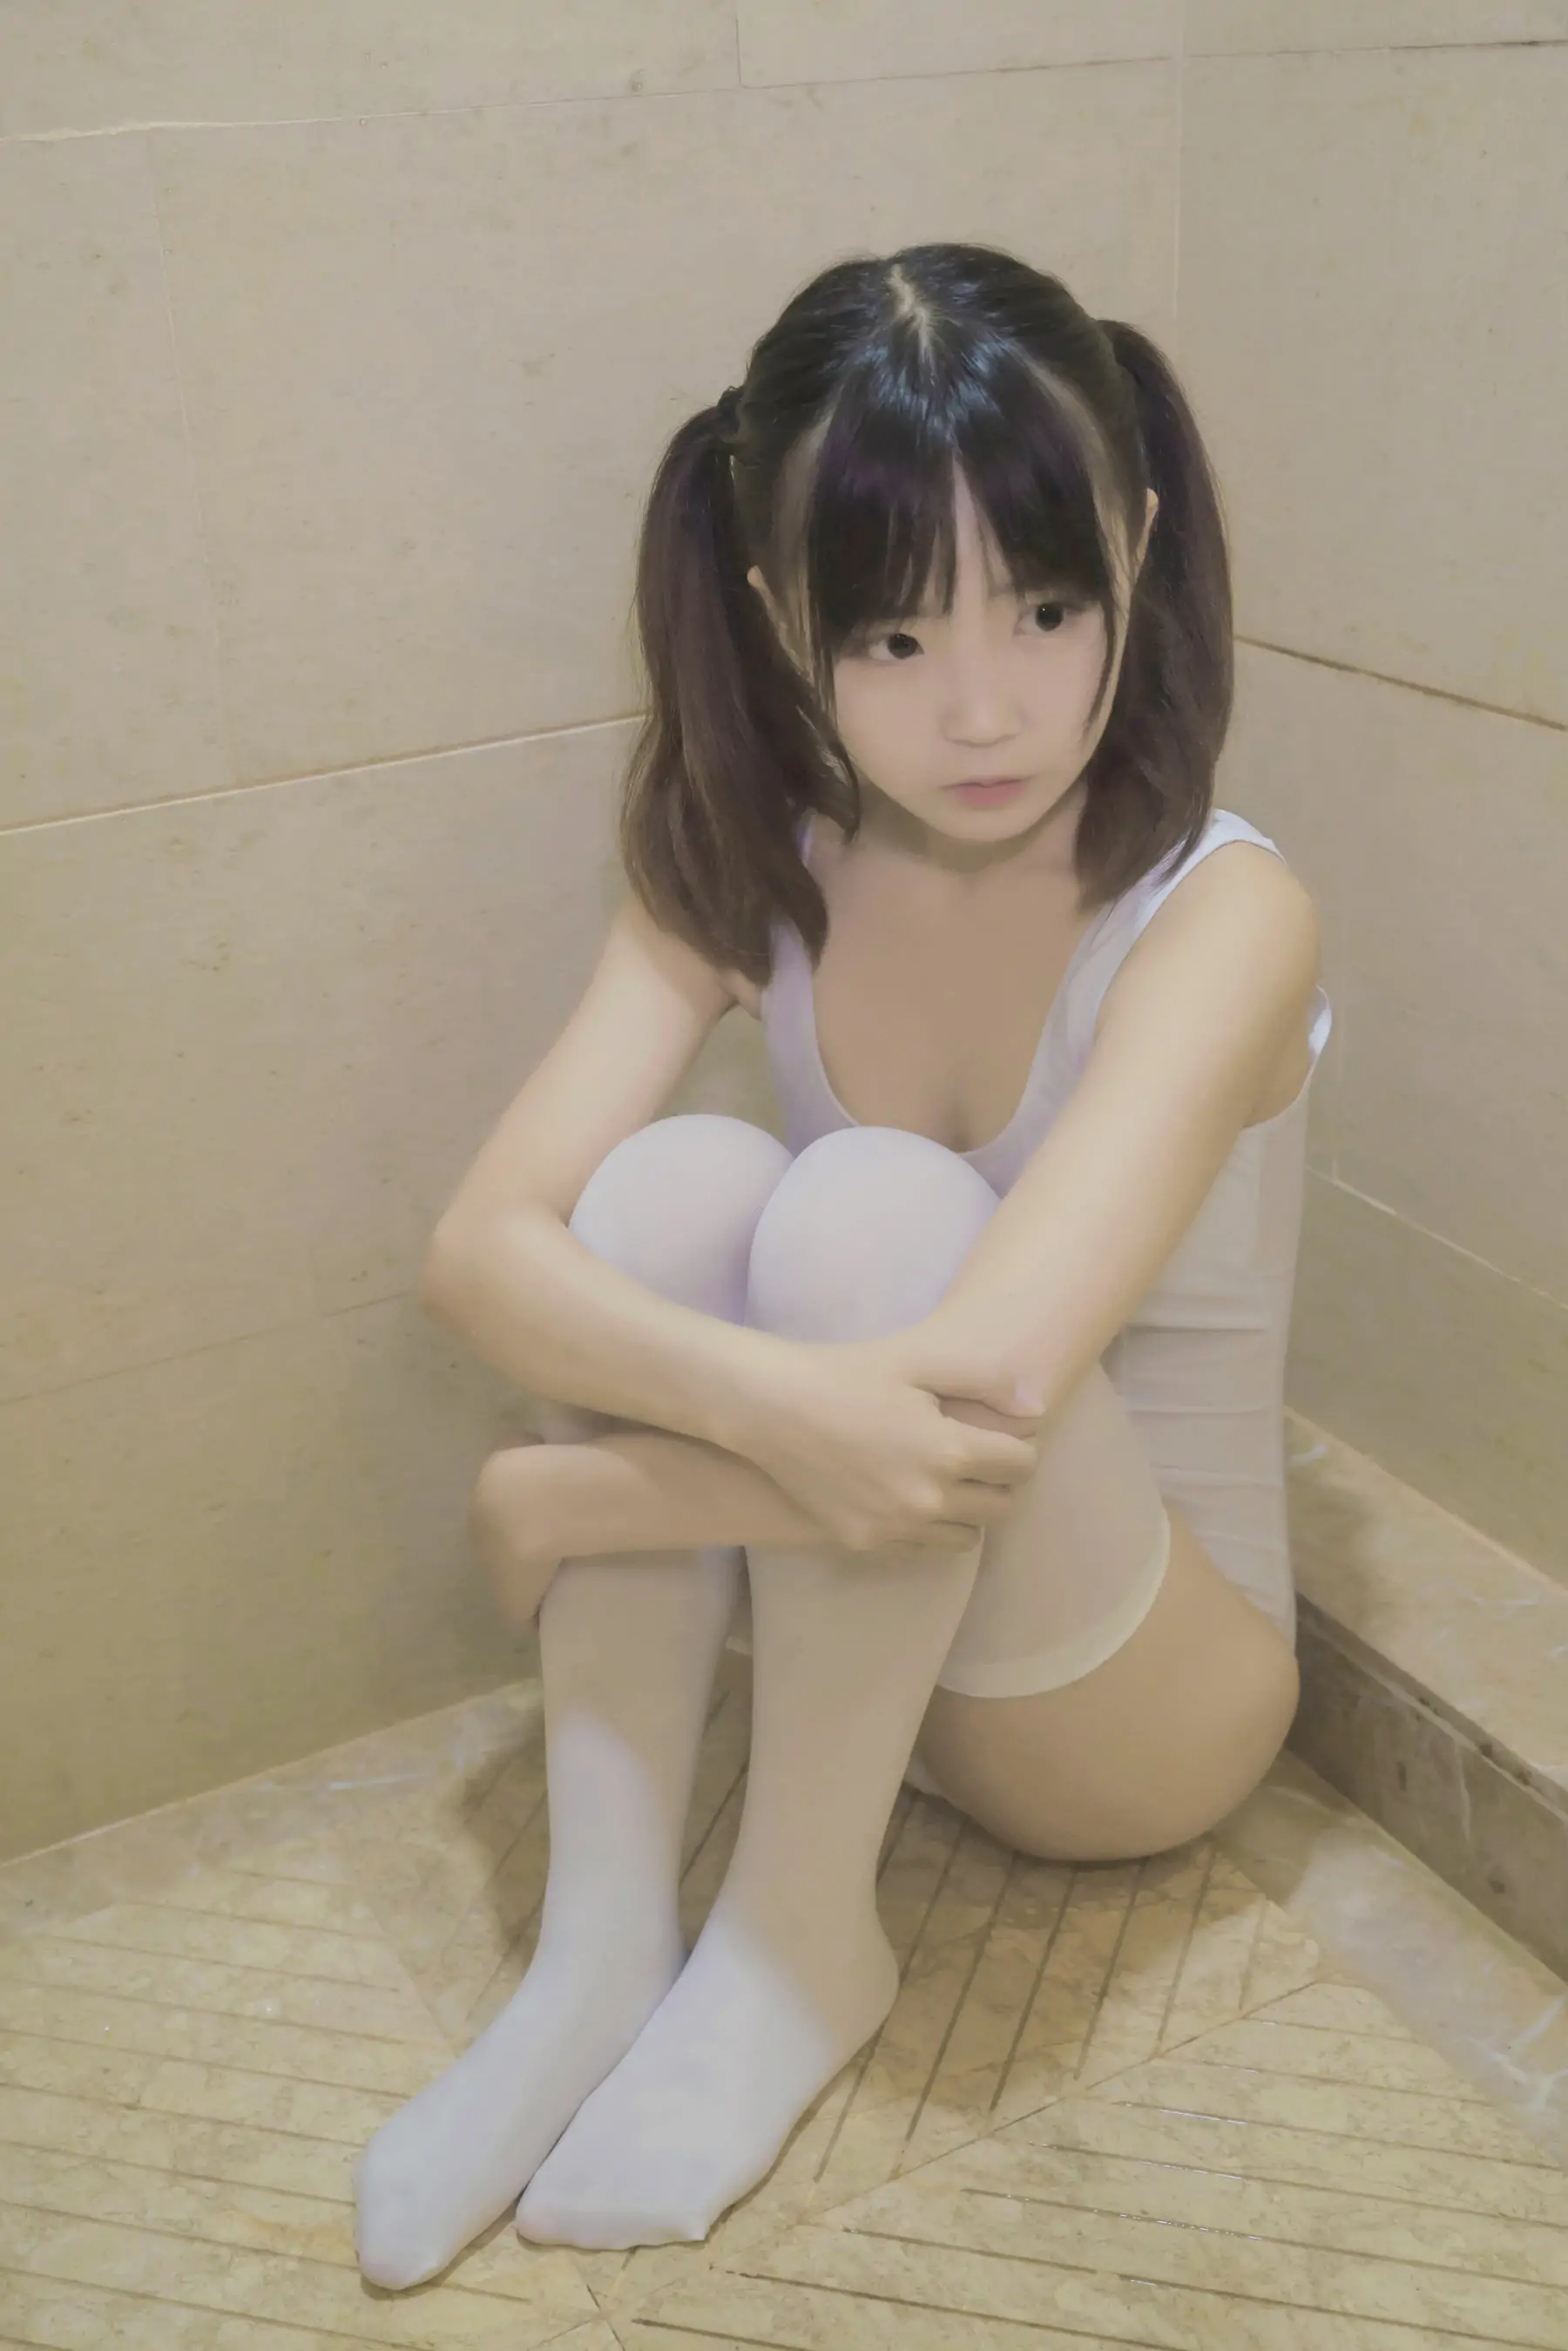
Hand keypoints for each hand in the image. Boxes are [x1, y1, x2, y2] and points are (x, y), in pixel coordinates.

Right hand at [737, 1327, 1043, 1555]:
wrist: (772, 1409)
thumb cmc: (847, 1374)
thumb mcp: (917, 1361)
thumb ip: (984, 1379)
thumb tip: (1036, 1409)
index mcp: (949, 1450)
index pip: (1022, 1465)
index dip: (1019, 1446)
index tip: (1003, 1435)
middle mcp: (929, 1498)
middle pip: (1003, 1507)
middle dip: (1001, 1482)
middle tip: (981, 1458)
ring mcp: (895, 1526)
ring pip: (967, 1537)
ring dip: (968, 1510)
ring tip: (946, 1479)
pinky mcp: (865, 1541)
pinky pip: (922, 1548)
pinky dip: (928, 1527)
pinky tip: (909, 1495)